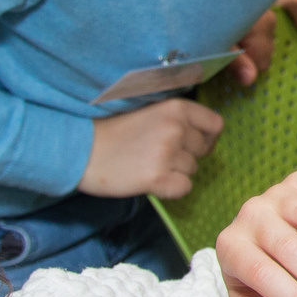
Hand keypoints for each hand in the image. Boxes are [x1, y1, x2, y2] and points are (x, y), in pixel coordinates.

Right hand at [81, 98, 222, 196]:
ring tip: (149, 166)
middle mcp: (175, 128)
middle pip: (204, 151)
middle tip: (159, 156)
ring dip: (176, 172)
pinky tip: (150, 181)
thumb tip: (206, 137)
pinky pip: (183, 188)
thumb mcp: (150, 113)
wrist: (80, 150)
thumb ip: (177, 120)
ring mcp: (167, 153)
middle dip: (187, 156)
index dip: (207, 137)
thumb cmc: (113, 132)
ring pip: (193, 170)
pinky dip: (170, 189)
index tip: (191, 144)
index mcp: (176, 107)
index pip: (216, 125)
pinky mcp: (157, 178)